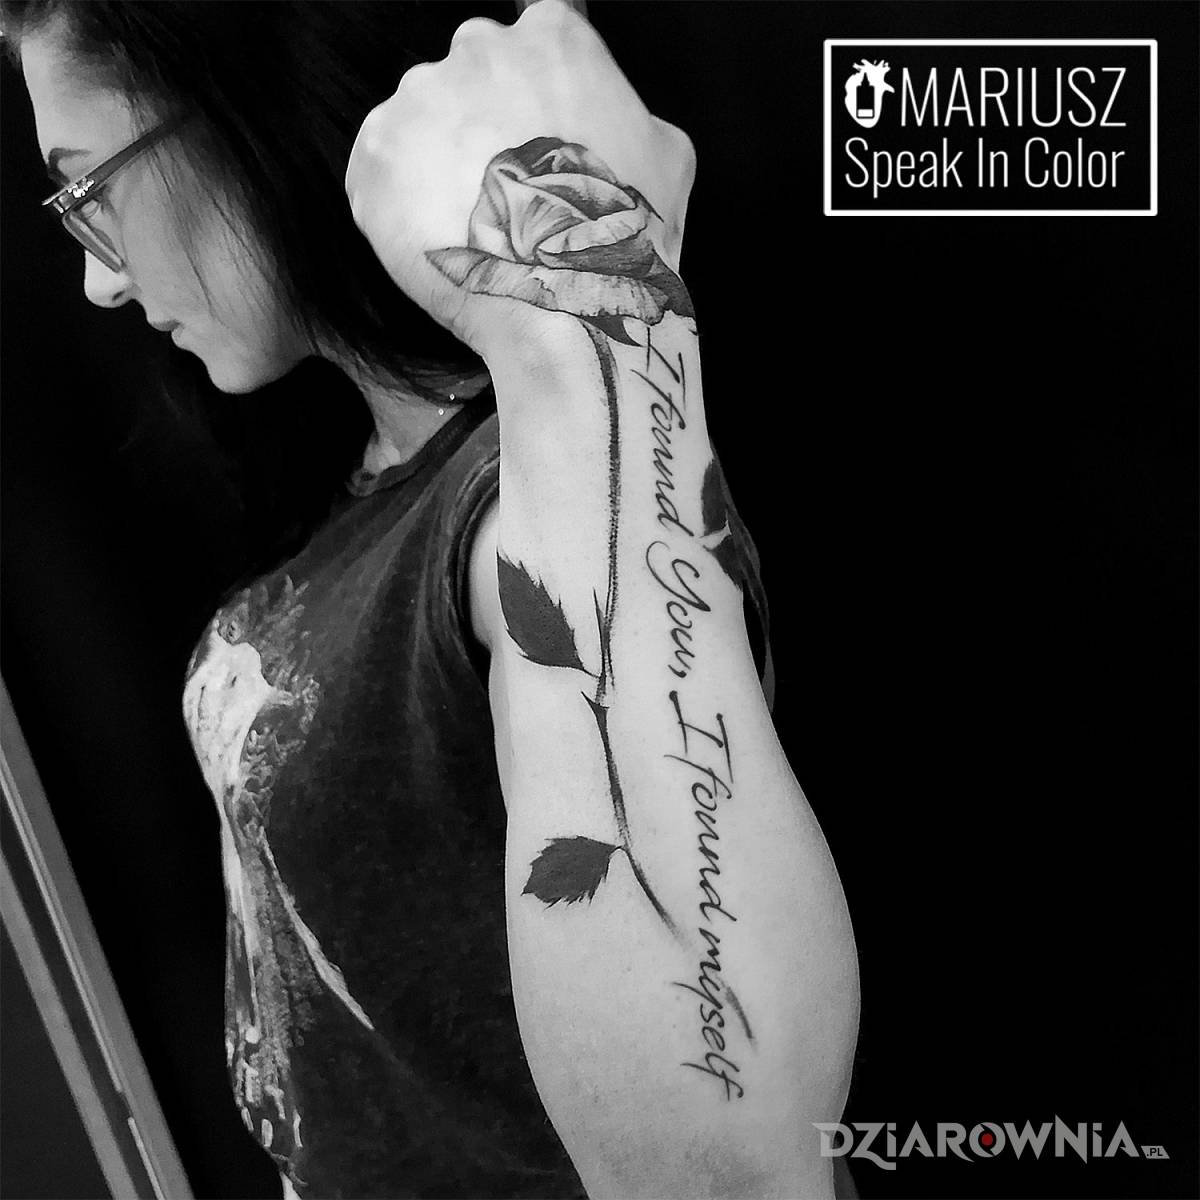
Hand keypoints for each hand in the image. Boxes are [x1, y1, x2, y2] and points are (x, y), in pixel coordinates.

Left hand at [344, 0, 695, 361]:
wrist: (564, 309)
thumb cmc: (620, 239)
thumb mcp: (666, 154)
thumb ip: (629, 112)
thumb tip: (613, 119)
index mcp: (552, 35)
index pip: (531, 44)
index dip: (535, 100)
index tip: (536, 141)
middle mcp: (478, 48)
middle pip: (468, 78)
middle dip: (480, 128)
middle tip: (509, 197)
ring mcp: (418, 98)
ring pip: (420, 125)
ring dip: (437, 167)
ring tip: (475, 227)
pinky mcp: (374, 155)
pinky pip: (381, 174)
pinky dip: (402, 207)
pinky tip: (442, 241)